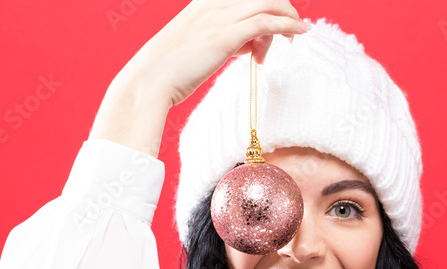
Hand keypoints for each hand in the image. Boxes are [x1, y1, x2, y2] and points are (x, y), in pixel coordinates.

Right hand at [122, 0, 308, 107]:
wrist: (147, 83)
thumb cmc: (167, 72)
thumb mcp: (195, 47)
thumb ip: (221, 40)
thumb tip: (246, 46)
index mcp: (202, 2)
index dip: (263, 7)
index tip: (269, 26)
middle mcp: (212, 4)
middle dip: (280, 9)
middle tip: (285, 34)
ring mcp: (219, 18)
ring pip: (269, 3)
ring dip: (288, 17)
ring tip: (294, 35)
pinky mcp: (226, 36)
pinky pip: (267, 22)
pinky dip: (288, 25)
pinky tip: (299, 32)